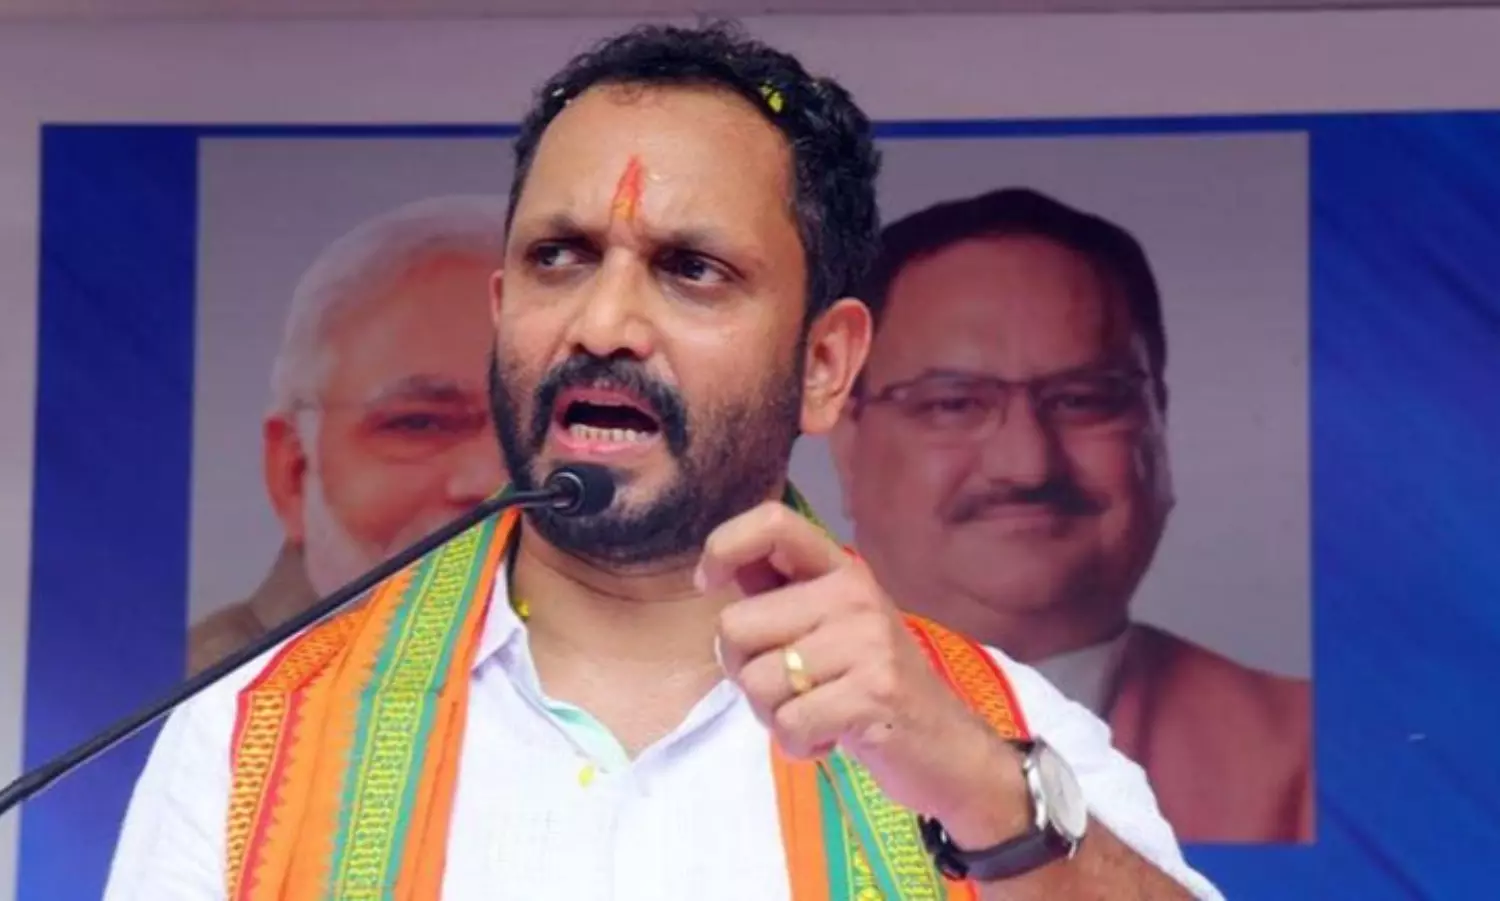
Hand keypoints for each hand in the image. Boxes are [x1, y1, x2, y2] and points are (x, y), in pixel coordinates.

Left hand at [697, 501, 1030, 845]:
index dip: (724, 547)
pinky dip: (796, 744)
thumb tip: (718, 567)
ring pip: (756, 682)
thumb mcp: (831, 628)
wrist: (947, 747)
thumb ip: (780, 598)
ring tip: (813, 714)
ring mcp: (866, 642)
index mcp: (840, 570)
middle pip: (736, 626)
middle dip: (743, 671)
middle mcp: (854, 594)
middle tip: (786, 689)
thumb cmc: (873, 686)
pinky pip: (788, 722)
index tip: (709, 584)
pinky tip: (828, 738)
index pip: (773, 522)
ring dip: (771, 716)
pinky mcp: (873, 693)